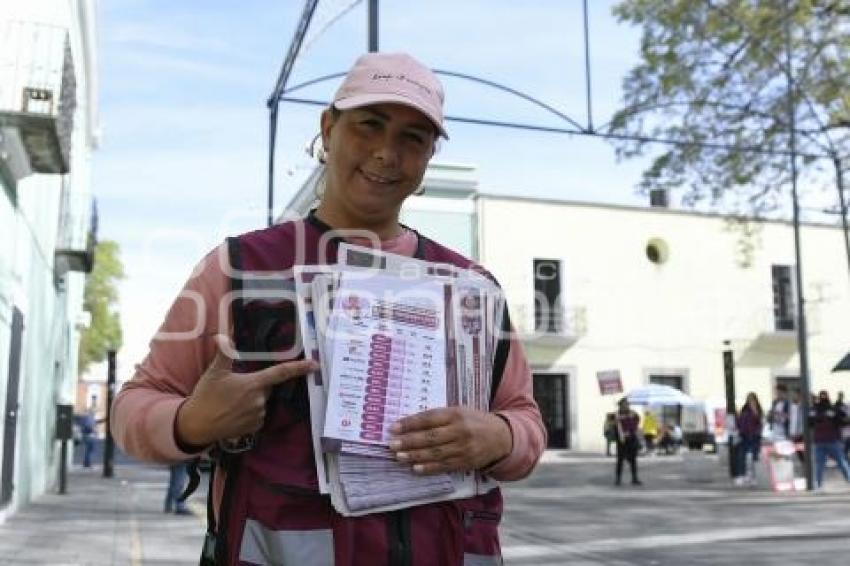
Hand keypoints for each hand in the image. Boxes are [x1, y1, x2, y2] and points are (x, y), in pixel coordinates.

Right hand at [176, 335, 316, 447]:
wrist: (196, 425)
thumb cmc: (206, 396)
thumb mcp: (215, 372)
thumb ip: (223, 353)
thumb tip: (222, 335)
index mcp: (254, 384)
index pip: (281, 373)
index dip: (299, 367)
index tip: (314, 364)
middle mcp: (260, 400)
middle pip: (267, 388)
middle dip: (257, 385)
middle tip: (235, 388)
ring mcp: (258, 415)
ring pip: (262, 402)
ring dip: (252, 400)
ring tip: (231, 402)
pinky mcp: (253, 428)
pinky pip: (258, 416)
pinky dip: (250, 413)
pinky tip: (234, 413)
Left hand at [388, 407, 511, 474]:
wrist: (501, 437)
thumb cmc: (475, 421)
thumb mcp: (460, 411)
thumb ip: (439, 417)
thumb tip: (410, 423)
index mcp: (456, 414)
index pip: (429, 418)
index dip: (410, 423)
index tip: (393, 427)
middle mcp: (460, 431)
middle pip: (430, 437)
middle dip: (409, 441)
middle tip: (392, 444)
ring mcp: (463, 448)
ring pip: (435, 453)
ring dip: (415, 456)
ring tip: (399, 457)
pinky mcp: (465, 462)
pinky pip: (444, 466)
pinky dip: (429, 468)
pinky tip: (415, 469)